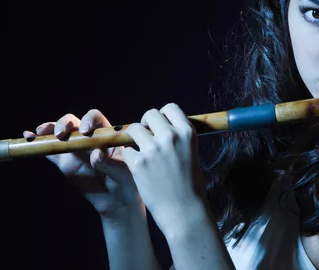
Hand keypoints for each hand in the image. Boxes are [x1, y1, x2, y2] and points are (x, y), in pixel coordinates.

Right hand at [23, 109, 142, 219]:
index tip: (85, 132)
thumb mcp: (124, 174)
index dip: (88, 121)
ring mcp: (75, 149)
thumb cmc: (128, 184)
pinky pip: (49, 150)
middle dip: (65, 123)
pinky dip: (38, 143)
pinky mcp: (64, 162)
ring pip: (59, 133)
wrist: (118, 203)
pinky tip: (28, 137)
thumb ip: (110, 163)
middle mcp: (89, 138)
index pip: (95, 119)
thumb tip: (95, 154)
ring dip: (49, 129)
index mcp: (106, 135)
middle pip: (74, 122)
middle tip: (61, 134)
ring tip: (39, 133)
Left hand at [121, 103, 208, 235]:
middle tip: (146, 137)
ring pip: (133, 128)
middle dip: (146, 124)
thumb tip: (163, 125)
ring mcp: (153, 149)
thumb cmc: (190, 185)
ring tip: (140, 152)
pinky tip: (138, 168)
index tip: (159, 127)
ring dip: (134, 138)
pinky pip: (126, 150)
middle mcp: (170, 137)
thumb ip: (178, 137)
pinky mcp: (138, 163)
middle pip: (149, 114)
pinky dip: (130, 158)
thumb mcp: (192, 153)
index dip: (163, 116)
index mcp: (187, 132)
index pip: (170, 108)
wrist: (184, 211)